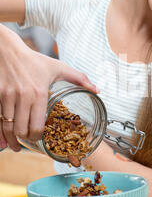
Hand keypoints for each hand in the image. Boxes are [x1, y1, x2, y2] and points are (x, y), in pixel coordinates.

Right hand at [0, 25, 98, 151]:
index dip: (38, 136)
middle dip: (26, 140)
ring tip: (16, 146)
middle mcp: (22, 96)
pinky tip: (3, 142)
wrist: (7, 50)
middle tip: (29, 142)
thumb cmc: (34, 60)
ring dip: (12, 140)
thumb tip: (97, 90)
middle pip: (21, 130)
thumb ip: (79, 79)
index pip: (37, 125)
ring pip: (7, 127)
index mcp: (39, 93)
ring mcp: (7, 97)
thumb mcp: (58, 67)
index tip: (39, 138)